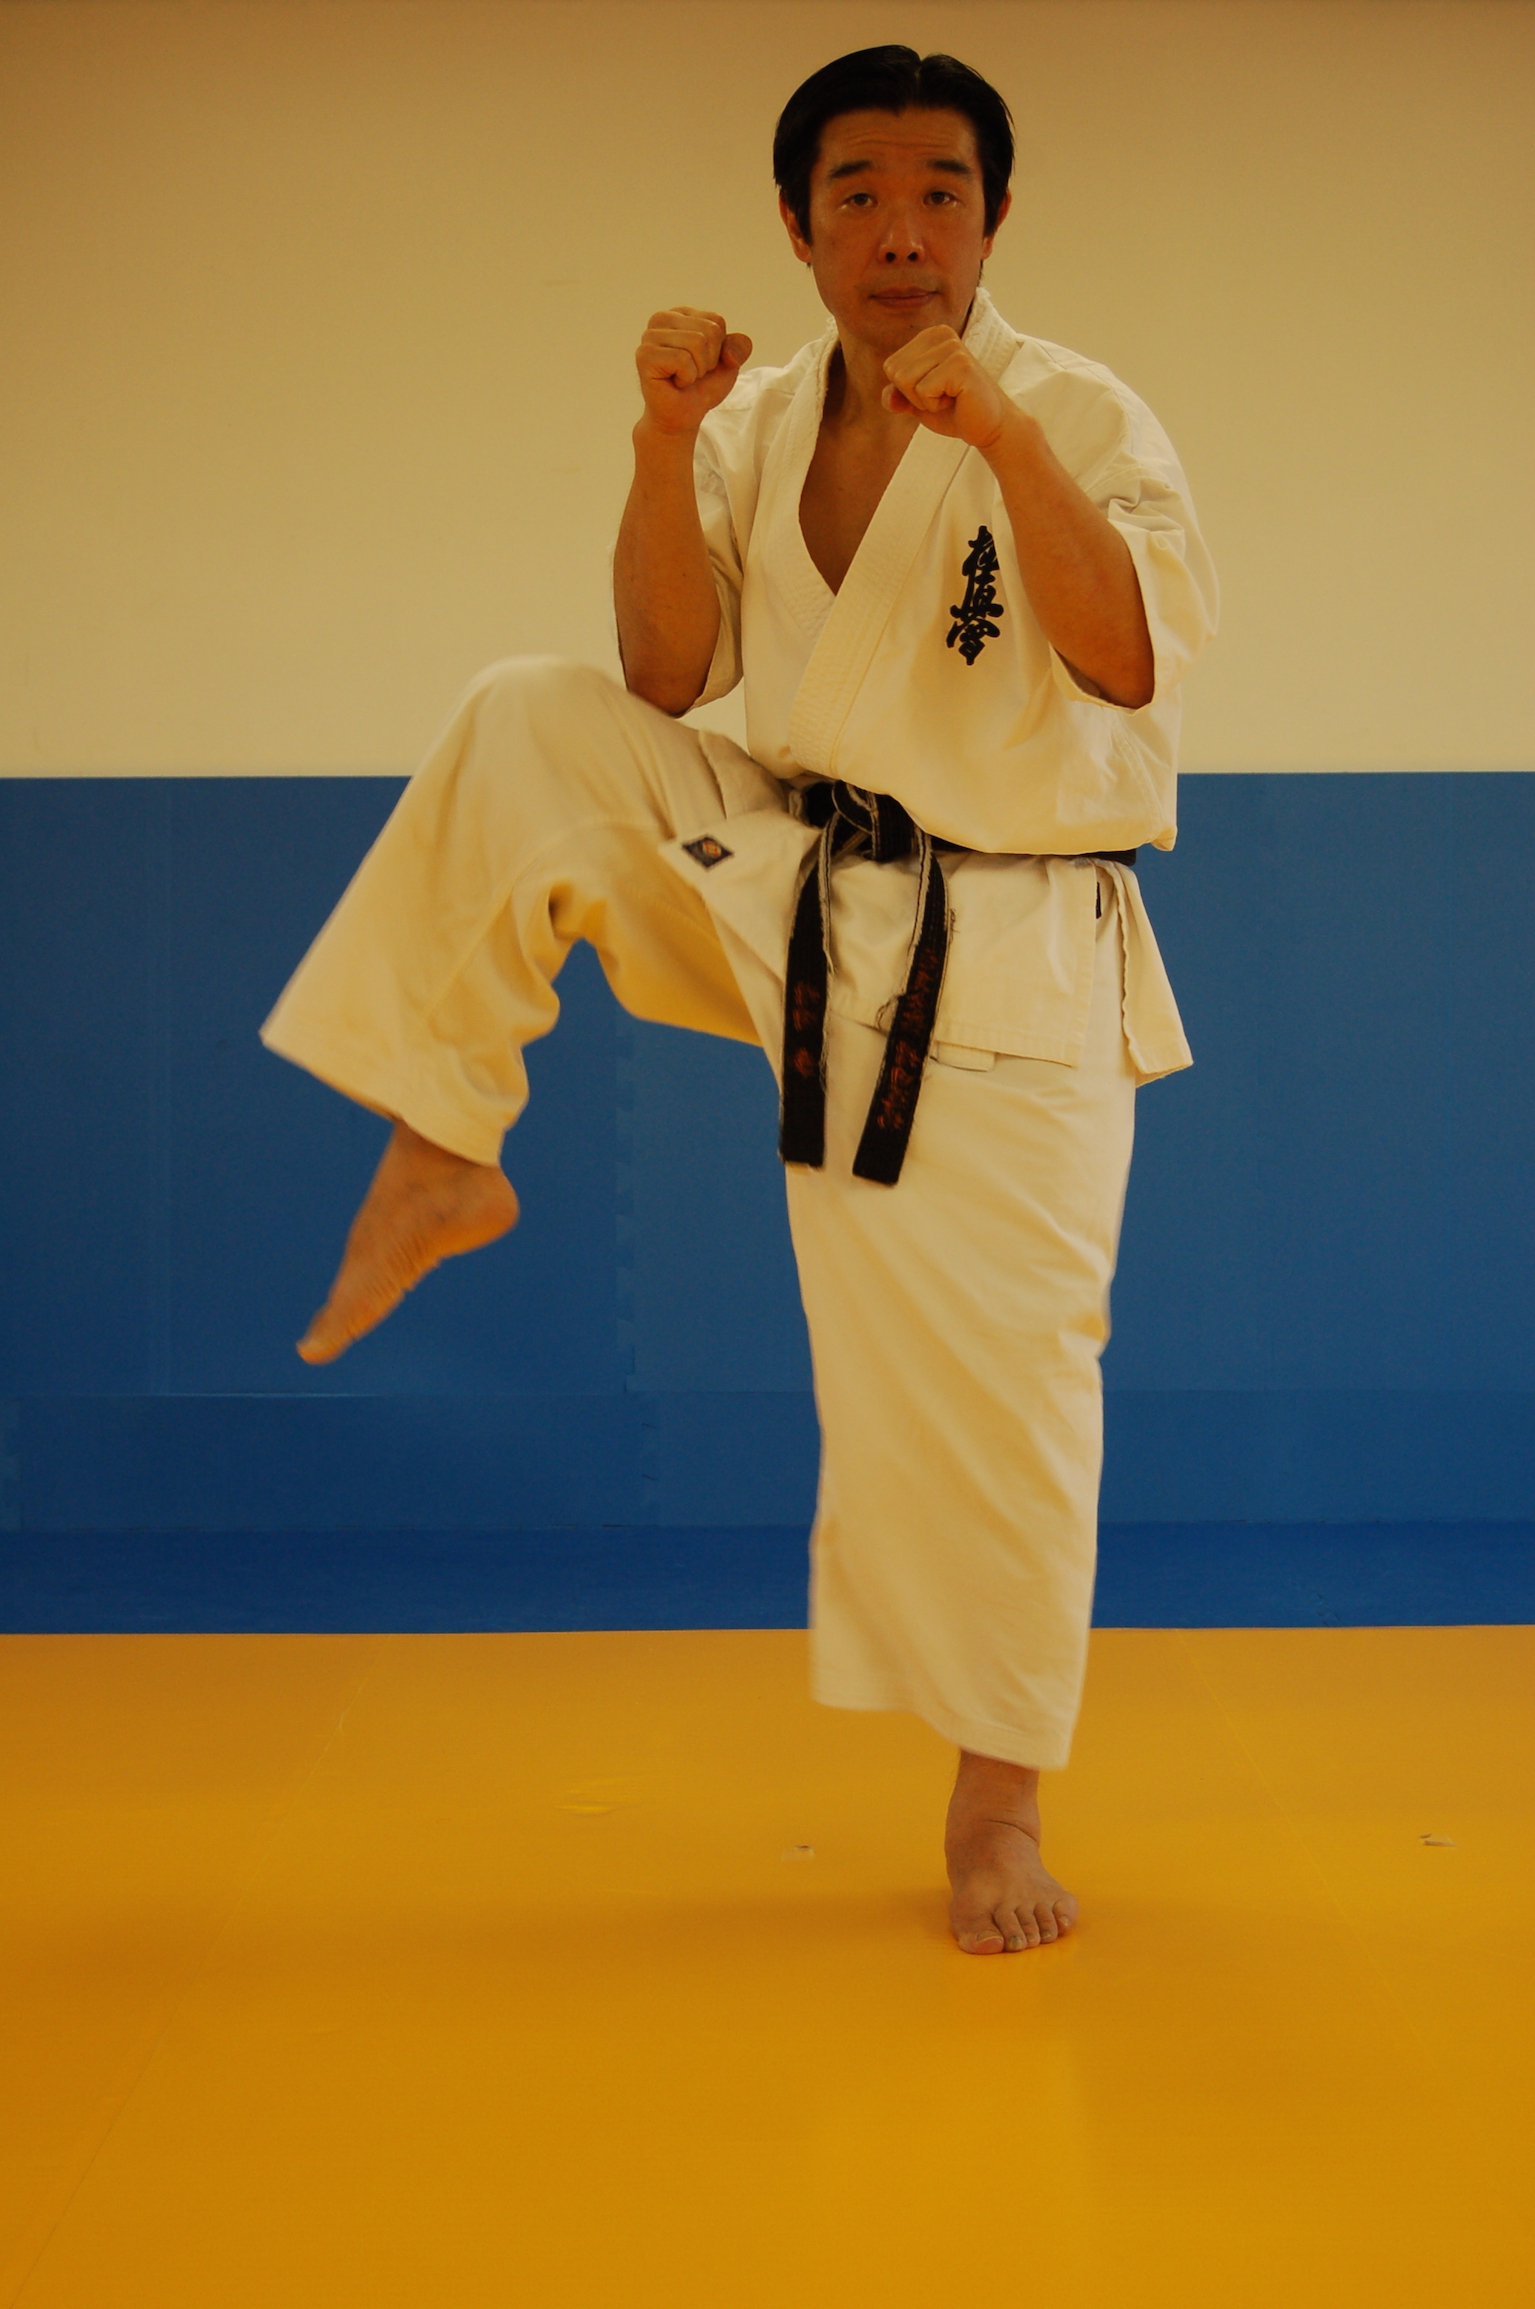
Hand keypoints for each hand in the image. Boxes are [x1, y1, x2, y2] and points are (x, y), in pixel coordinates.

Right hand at [636, 307, 752, 436]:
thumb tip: (732, 350)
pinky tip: (674, 383)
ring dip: (698, 370)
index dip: (718, 349)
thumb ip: (740, 346)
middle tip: (692, 372)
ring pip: (697, 343)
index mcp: (681, 314)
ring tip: (683, 377)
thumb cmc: (702, 387)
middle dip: (709, 360)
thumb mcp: (729, 363)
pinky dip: (686, 378)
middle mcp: (662, 319)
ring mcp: (650, 336)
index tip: (702, 362)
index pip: (717, 322)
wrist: (683, 416)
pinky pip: (682, 360)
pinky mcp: (645, 355)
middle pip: (709, 331)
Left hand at [882, 327, 1009, 454]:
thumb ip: (896, 396)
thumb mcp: (917, 402)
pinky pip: (923, 390)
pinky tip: (957, 400)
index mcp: (930, 336)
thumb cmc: (954, 411)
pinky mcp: (960, 365)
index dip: (906, 391)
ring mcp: (952, 347)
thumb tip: (889, 398)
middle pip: (895, 372)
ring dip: (924, 401)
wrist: (988, 427)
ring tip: (949, 397)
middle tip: (942, 397)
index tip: (934, 391)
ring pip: (906, 380)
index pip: (890, 366)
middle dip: (913, 396)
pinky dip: (935, 405)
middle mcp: (941, 334)